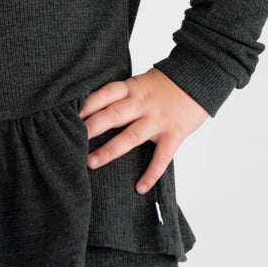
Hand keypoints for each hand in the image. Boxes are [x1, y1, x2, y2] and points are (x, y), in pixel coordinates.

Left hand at [79, 68, 208, 193]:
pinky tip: (140, 187)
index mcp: (131, 88)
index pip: (103, 95)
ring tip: (90, 162)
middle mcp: (141, 103)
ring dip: (109, 151)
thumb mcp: (139, 82)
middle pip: (111, 116)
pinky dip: (151, 174)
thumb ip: (120, 95)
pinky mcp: (174, 134)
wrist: (200, 79)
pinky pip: (161, 157)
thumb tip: (90, 107)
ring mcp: (157, 120)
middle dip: (90, 129)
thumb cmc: (164, 83)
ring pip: (129, 137)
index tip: (67, 116)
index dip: (85, 105)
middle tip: (70, 139)